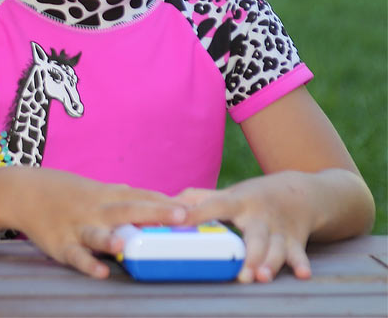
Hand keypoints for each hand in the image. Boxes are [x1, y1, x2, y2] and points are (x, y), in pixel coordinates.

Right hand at [0, 168, 188, 278]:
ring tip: (130, 243)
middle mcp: (95, 210)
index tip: (197, 206)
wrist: (23, 192)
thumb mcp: (95, 189)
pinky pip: (76, 256)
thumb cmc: (65, 193)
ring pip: (98, 233)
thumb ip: (123, 196)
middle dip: (155, 212)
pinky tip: (103, 272)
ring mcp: (78, 228)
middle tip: (183, 215)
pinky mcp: (62, 246)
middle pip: (128, 209)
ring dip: (114, 238)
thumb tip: (153, 197)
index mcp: (107, 196)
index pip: (142, 196)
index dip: (168, 201)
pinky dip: (89, 264)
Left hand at [177, 172, 314, 282]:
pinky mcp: (296, 241)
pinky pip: (299, 253)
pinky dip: (301, 263)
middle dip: (247, 253)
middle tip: (239, 272)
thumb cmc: (255, 197)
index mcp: (239, 202)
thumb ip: (199, 199)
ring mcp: (279, 229)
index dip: (197, 212)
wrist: (303, 192)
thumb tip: (166, 205)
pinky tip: (302, 273)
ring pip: (275, 248)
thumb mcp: (230, 193)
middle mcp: (259, 216)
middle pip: (253, 235)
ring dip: (269, 262)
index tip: (181, 220)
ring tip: (261, 277)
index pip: (215, 205)